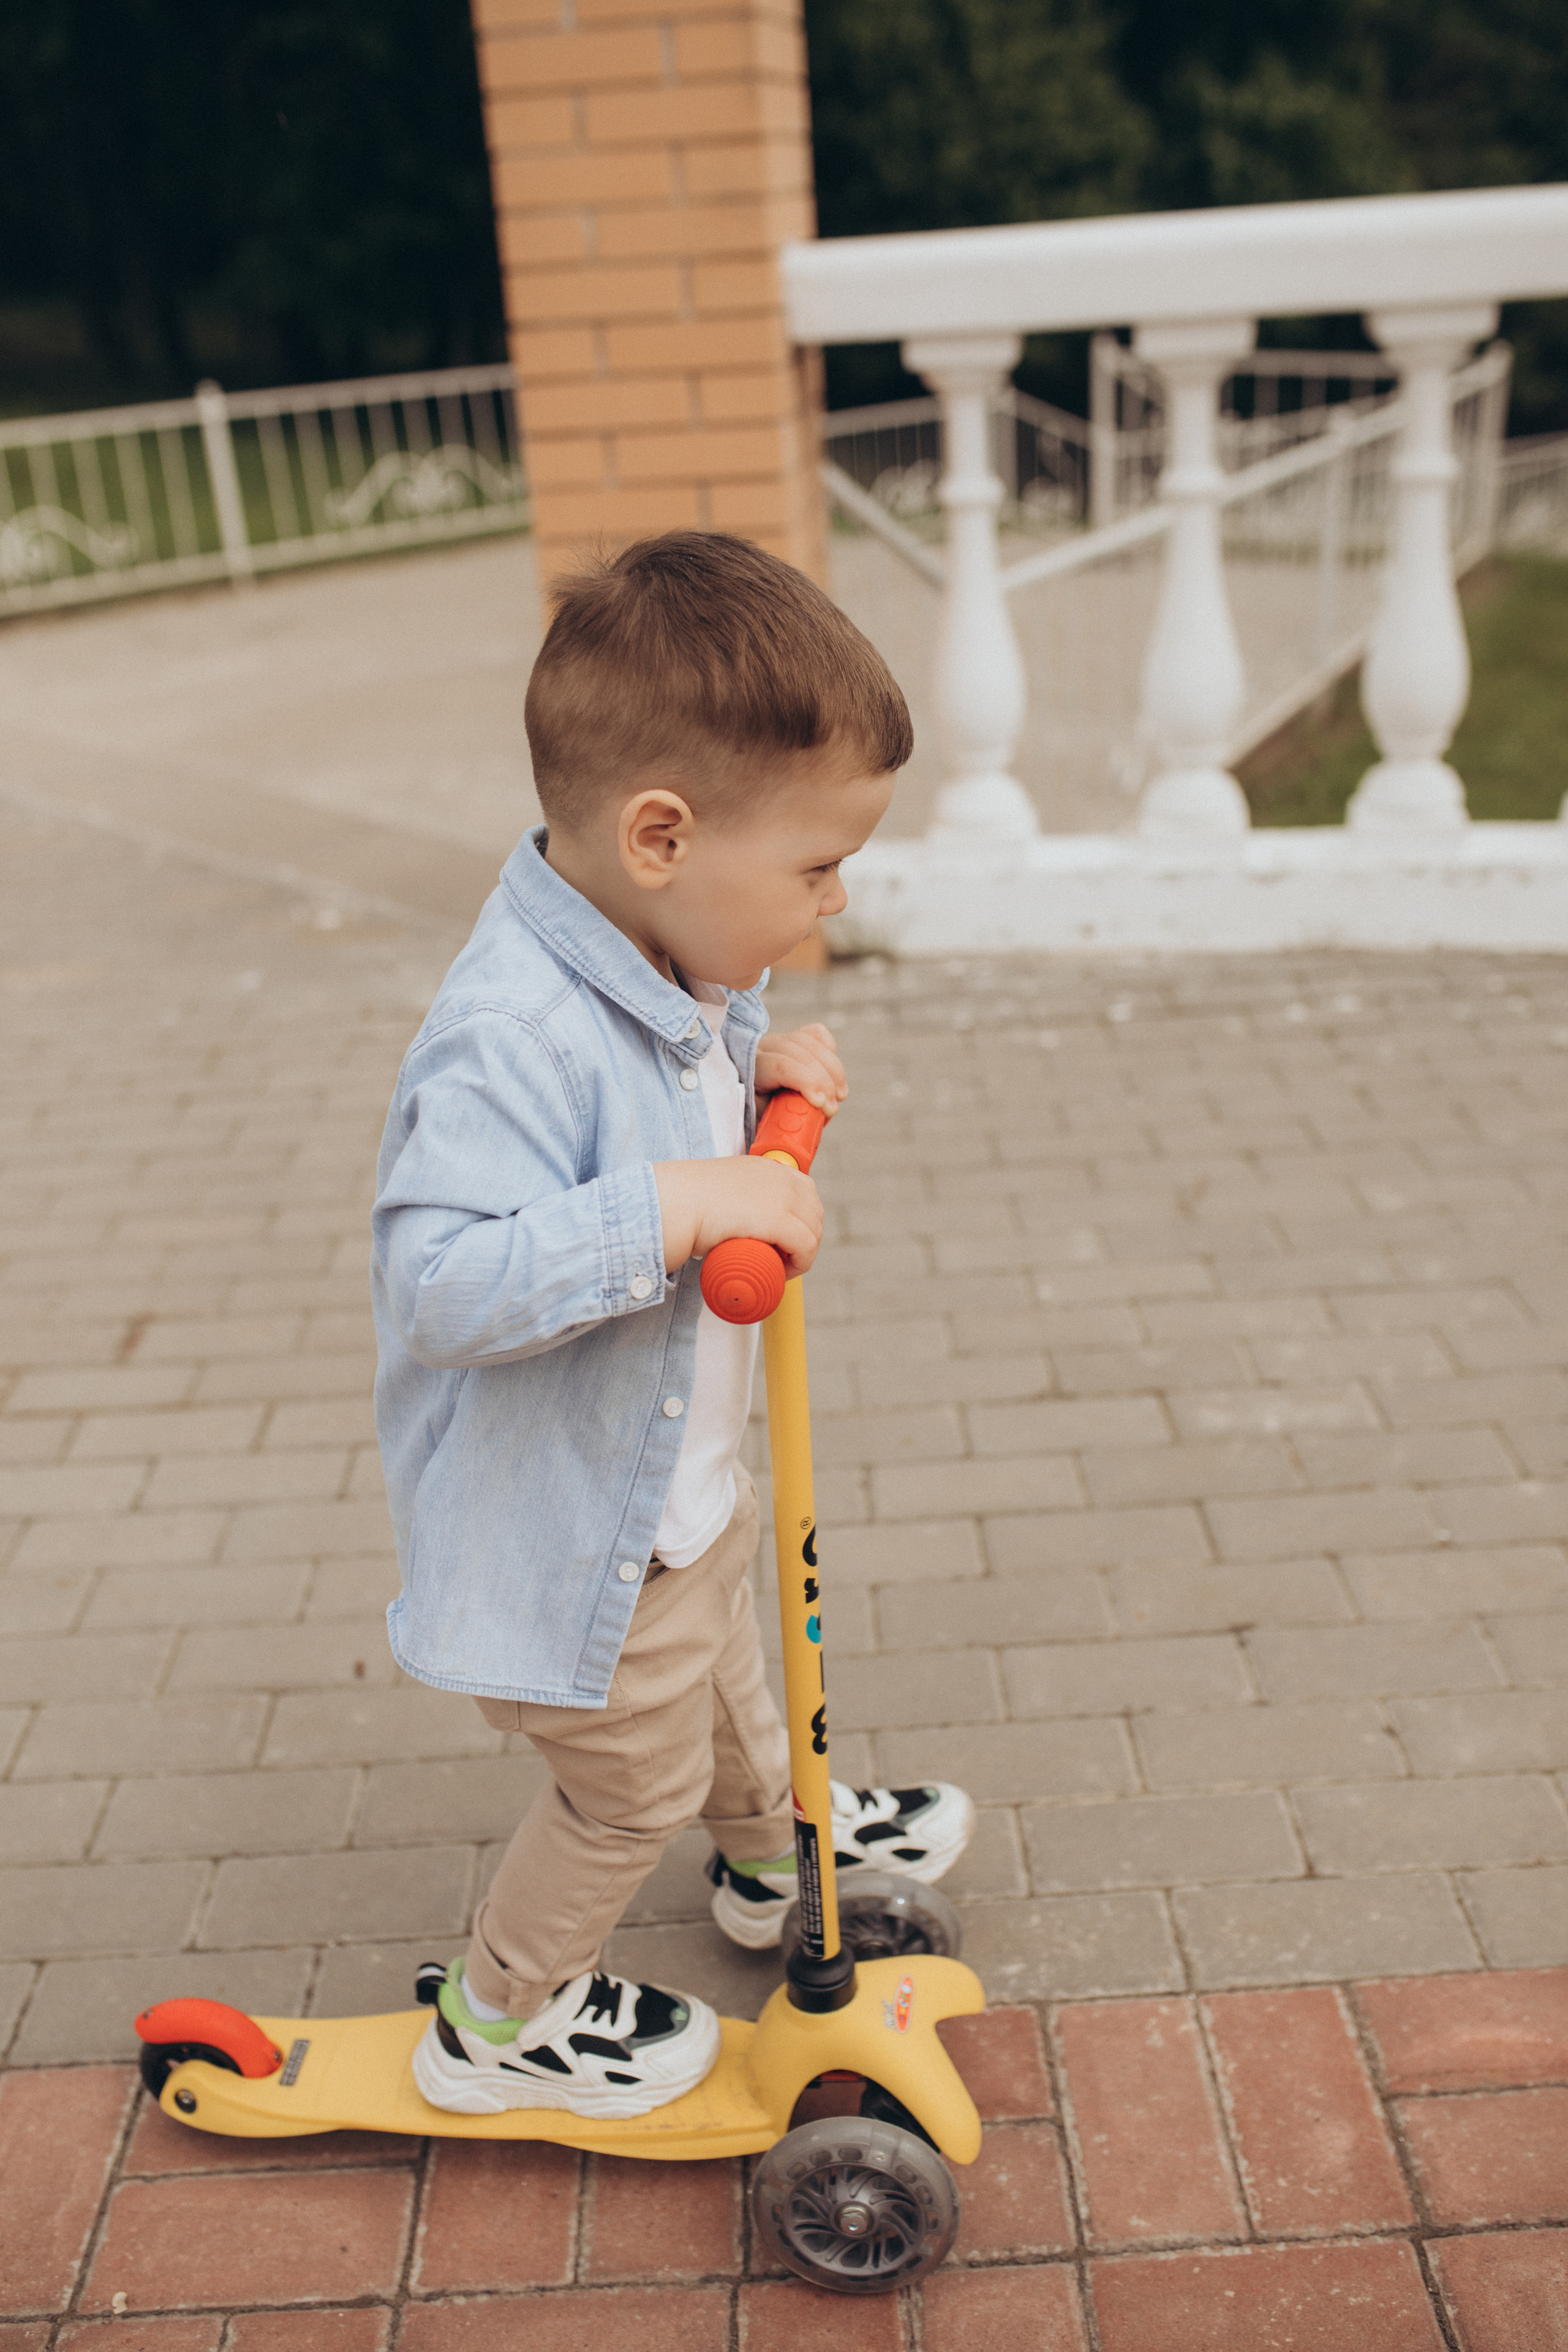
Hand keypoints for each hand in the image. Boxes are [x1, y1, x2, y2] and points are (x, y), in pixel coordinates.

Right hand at [653, 1154, 823, 1276]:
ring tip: (779, 1267)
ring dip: (802, 1253)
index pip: (805, 1191)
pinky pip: (806, 1247)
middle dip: (805, 1237)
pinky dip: (800, 1264)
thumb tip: (733, 1217)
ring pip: (813, 1232)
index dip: (801, 1219)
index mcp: (767, 1167)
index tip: (784, 1239)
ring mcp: (782, 1197)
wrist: (673, 1203)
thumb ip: (734, 1196)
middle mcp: (780, 1177)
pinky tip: (783, 1272)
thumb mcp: (721, 1188)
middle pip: (814, 1213)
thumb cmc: (686, 1202)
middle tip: (781, 1258)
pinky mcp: (778, 1220)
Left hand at [755, 1022, 846, 1117]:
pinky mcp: (793, 1037)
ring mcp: (779, 1039)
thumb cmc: (758, 1113)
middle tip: (832, 1108)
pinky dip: (830, 1050)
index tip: (821, 1104)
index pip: (781, 1066)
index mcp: (752, 1068)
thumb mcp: (761, 1119)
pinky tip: (833, 1072)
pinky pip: (816, 1034)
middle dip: (824, 1081)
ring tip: (840, 1096)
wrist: (749, 1097)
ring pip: (813, 1044)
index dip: (806, 1081)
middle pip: (801, 1054)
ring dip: (834, 1071)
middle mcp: (764, 1047)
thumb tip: (800, 1132)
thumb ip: (779, 1120)